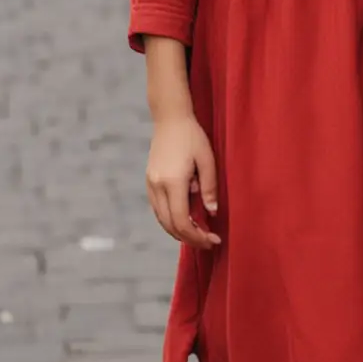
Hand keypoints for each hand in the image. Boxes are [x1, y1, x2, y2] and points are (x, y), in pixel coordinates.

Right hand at [146, 114, 221, 248]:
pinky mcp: (149, 182)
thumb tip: (212, 213)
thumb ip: (210, 188)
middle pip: (170, 225)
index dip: (197, 236)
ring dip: (179, 231)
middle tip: (209, 242)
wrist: (170, 118)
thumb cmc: (192, 136)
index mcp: (173, 182)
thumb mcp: (207, 160)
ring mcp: (150, 185)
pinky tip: (186, 220)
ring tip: (199, 234)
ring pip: (162, 220)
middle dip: (190, 238)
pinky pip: (159, 210)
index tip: (213, 240)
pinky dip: (171, 220)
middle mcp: (157, 187)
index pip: (182, 221)